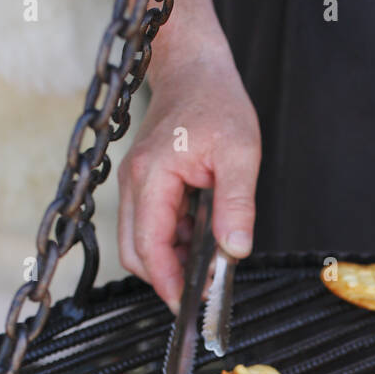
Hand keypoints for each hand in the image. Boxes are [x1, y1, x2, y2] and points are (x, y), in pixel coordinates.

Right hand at [117, 50, 260, 311]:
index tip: (190, 307)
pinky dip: (170, 240)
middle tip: (202, 291)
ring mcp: (134, 183)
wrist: (194, 66)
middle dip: (166, 279)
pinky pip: (148, 225)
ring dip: (170, 259)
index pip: (150, 248)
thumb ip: (237, 204)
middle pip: (135, 253)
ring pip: (139, 242)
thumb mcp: (240, 153)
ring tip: (206, 258)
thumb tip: (234, 251)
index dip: (169, 284)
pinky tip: (199, 234)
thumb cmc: (216, 102)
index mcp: (152, 176)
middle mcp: (133, 182)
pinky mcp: (142, 183)